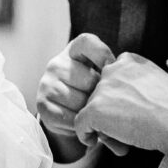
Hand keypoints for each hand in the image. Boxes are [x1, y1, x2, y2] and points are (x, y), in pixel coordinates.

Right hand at [37, 33, 125, 155]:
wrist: (66, 113)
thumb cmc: (90, 91)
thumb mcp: (100, 75)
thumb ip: (111, 72)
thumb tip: (125, 79)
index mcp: (72, 52)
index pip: (87, 42)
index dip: (103, 54)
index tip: (111, 68)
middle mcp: (56, 64)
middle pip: (88, 79)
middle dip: (99, 94)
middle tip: (102, 101)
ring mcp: (47, 84)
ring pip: (79, 101)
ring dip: (90, 112)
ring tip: (92, 114)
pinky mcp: (43, 105)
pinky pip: (69, 118)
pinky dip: (80, 125)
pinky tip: (82, 123)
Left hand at [75, 52, 167, 156]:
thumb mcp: (156, 81)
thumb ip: (137, 83)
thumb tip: (127, 100)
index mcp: (128, 60)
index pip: (112, 77)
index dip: (116, 96)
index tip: (127, 110)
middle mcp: (112, 69)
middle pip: (100, 93)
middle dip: (108, 111)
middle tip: (125, 127)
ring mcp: (102, 89)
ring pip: (92, 109)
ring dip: (102, 124)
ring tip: (121, 138)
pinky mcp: (95, 109)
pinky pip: (81, 124)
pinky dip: (85, 134)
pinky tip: (93, 141)